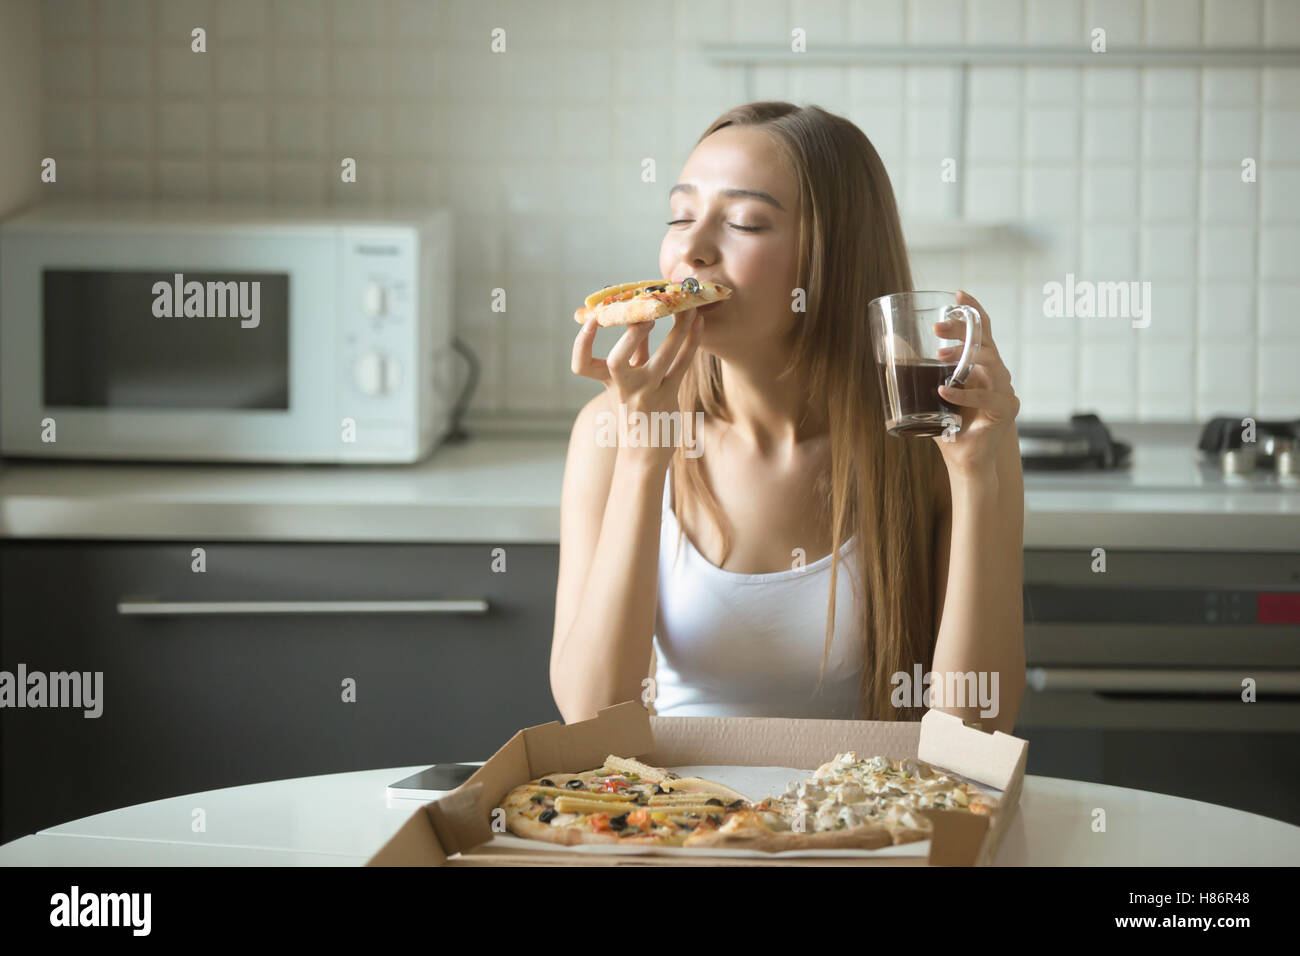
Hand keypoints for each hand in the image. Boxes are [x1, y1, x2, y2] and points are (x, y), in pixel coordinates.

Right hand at [571, 308, 703, 460]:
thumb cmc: (635, 413)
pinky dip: (692, 343)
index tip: (593, 319)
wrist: (643, 455)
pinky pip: (682, 365)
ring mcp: (646, 395)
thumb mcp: (626, 384)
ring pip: (662, 358)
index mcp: (607, 384)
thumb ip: (633, 354)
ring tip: (688, 308)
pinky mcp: (669, 397)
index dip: (582, 343)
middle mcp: (623, 390)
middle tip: (649, 311)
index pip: (582, 364)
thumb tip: (640, 320)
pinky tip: (699, 324)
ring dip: (677, 330)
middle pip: (617, 361)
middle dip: (632, 335)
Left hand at [930, 291, 1019, 477]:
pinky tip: (943, 391)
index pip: (983, 331)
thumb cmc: (949, 426)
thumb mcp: (928, 392)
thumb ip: (915, 370)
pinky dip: (963, 394)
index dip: (973, 310)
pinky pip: (986, 397)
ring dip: (964, 355)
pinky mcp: (1005, 410)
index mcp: (982, 366)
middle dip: (962, 329)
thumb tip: (891, 344)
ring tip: (937, 357)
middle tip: (937, 326)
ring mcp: (1004, 390)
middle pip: (985, 340)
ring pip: (991, 362)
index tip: (958, 293)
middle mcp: (997, 374)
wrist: (964, 460)